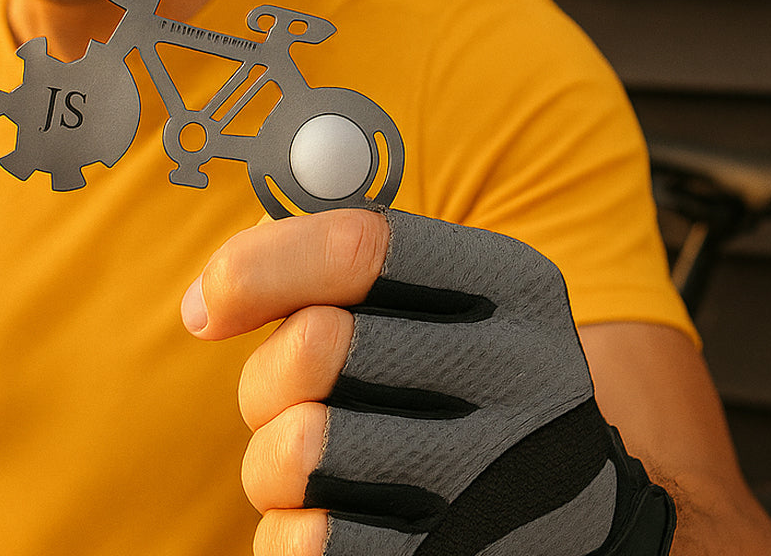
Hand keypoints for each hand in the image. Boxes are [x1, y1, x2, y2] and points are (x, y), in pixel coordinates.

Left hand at [181, 209, 674, 555]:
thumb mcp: (430, 299)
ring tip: (318, 460)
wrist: (563, 512)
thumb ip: (330, 263)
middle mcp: (523, 376)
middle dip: (269, 376)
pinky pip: (306, 545)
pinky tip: (337, 516)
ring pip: (298, 450)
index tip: (209, 307)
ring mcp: (496, 483)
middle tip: (284, 396)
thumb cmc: (454, 382)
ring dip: (273, 461)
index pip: (361, 244)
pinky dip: (292, 531)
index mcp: (511, 284)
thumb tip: (206, 303)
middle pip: (319, 346)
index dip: (259, 266)